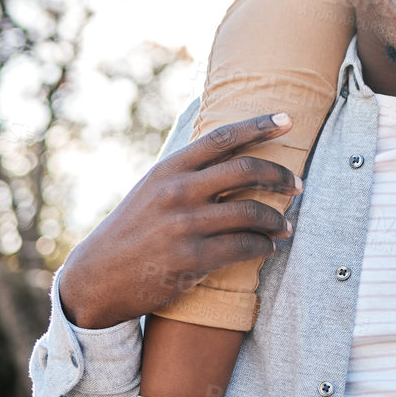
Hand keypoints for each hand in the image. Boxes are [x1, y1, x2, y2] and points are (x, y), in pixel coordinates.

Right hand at [55, 112, 301, 329]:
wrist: (97, 278)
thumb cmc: (131, 231)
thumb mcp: (151, 191)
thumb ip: (185, 174)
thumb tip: (228, 156)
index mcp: (169, 169)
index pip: (222, 137)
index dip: (259, 125)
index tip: (287, 119)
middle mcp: (178, 191)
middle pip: (246, 170)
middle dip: (280, 175)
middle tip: (298, 184)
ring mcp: (185, 225)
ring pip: (251, 212)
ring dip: (276, 219)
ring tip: (285, 227)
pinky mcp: (191, 259)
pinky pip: (243, 247)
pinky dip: (263, 247)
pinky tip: (267, 248)